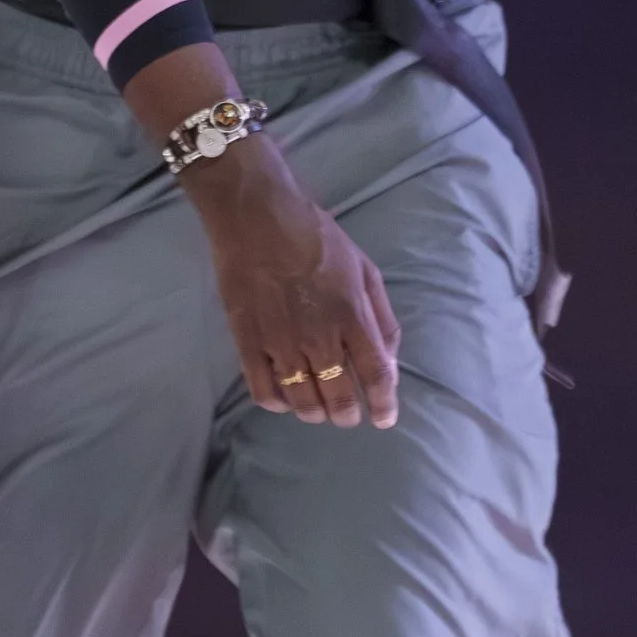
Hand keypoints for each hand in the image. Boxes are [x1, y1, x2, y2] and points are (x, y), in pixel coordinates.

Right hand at [184, 140, 399, 428]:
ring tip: (318, 410)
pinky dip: (278, 403)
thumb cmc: (316, 238)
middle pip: (339, 398)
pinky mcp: (248, 343)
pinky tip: (284, 398)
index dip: (383, 404)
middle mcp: (320, 337)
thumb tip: (388, 361)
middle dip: (347, 414)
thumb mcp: (365, 270)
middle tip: (347, 414)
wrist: (256, 218)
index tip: (384, 418)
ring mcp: (281, 344)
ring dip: (315, 413)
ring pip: (303, 402)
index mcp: (353, 316)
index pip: (376, 376)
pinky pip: (264, 391)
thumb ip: (380, 318)